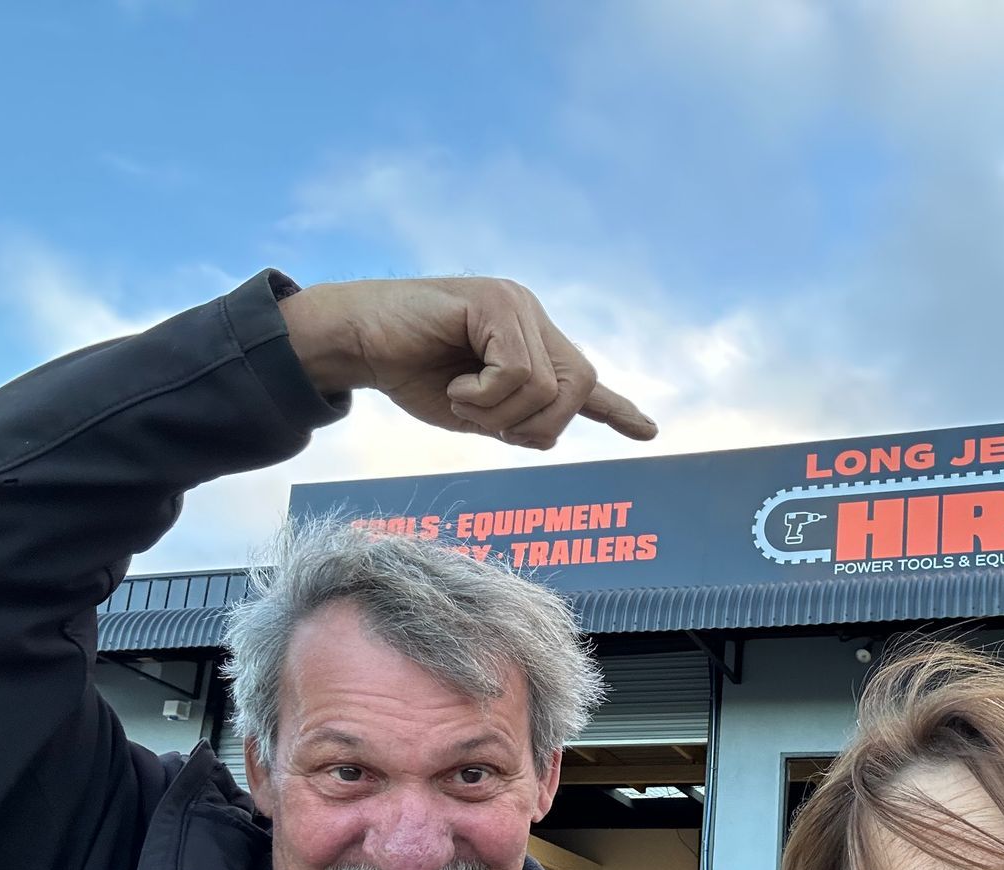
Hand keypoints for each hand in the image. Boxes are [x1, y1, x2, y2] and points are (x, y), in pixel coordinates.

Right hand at [280, 277, 656, 449]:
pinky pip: (519, 373)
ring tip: (460, 397)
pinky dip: (484, 396)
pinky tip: (455, 386)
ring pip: (546, 388)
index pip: (581, 379)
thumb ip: (515, 418)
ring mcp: (517, 304)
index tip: (648, 432)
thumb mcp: (473, 409)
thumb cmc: (407, 372)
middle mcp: (531, 317)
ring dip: (497, 413)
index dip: (615, 409)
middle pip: (577, 389)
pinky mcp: (496, 301)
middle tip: (483, 422)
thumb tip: (551, 433)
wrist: (356, 342)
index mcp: (529, 342)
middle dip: (535, 425)